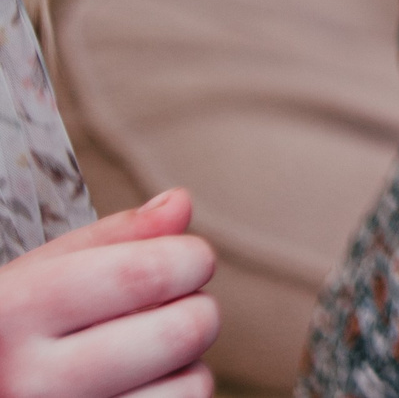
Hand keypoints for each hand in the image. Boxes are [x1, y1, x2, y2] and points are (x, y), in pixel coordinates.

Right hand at [0, 190, 217, 397]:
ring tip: (141, 356)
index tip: (186, 258)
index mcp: (13, 314)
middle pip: (183, 331)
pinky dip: (174, 395)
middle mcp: (30, 380)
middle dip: (196, 308)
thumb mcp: (30, 278)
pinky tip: (135, 387)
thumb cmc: (4, 336)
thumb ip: (107, 239)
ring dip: (186, 362)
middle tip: (166, 308)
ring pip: (194, 384)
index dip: (190, 257)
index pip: (144, 274)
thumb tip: (179, 203)